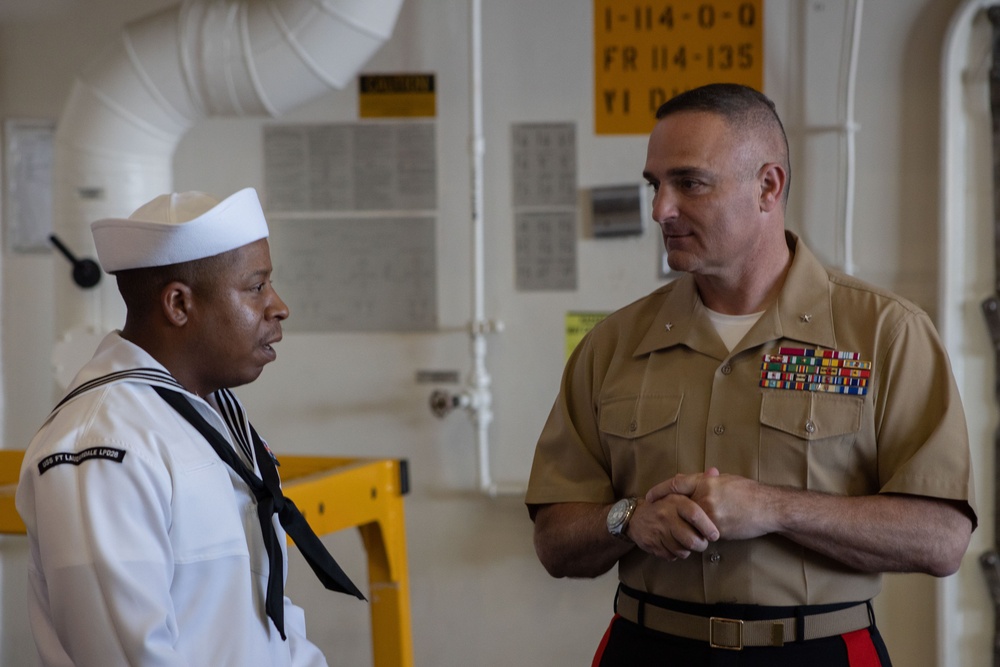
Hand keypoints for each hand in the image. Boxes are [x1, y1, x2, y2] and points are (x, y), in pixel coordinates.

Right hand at [628, 481, 719, 560]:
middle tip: (703, 543)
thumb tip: (715, 471)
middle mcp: (665, 515)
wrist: (634, 517)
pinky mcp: (652, 544)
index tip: (715, 535)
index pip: (695, 514)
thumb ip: (698, 482)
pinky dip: (676, 554)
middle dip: (701, 545)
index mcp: (675, 501)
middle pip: (690, 539)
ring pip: (682, 550)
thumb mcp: (679, 491)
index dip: (708, 527)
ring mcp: (657, 530)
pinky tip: (676, 546)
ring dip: (689, 550)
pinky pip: (671, 555)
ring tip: (690, 545)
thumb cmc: (663, 505)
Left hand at [647, 468, 776, 540]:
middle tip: (658, 515)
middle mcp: (705, 497)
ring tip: (679, 528)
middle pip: (679, 505)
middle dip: (670, 511)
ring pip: (689, 522)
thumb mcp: (726, 480)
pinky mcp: (717, 531)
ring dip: (685, 525)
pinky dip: (699, 534)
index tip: (650, 496)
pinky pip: (701, 533)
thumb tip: (691, 476)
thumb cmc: (749, 492)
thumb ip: (707, 480)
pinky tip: (698, 535)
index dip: (659, 490)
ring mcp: (710, 515)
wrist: (768, 508)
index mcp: (706, 482)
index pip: (675, 484)